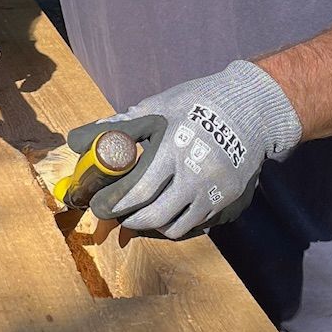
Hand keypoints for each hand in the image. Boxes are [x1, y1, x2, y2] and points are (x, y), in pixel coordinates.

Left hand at [66, 61, 301, 239]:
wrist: (253, 108)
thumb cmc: (197, 103)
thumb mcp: (158, 108)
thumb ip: (119, 127)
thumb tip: (79, 140)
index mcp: (174, 150)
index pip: (136, 191)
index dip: (112, 204)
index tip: (97, 206)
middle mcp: (196, 176)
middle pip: (153, 216)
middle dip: (127, 220)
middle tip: (114, 214)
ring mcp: (215, 191)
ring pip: (175, 227)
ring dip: (151, 225)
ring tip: (139, 214)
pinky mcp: (228, 200)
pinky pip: (196, 224)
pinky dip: (176, 223)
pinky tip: (166, 210)